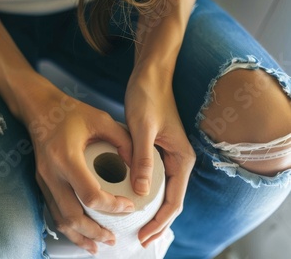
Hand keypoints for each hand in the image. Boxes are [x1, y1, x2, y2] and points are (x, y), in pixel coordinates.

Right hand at [17, 80, 135, 253]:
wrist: (39, 108)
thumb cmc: (70, 112)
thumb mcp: (101, 120)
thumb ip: (123, 141)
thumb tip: (139, 169)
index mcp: (66, 158)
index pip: (90, 194)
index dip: (112, 206)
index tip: (129, 206)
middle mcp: (52, 173)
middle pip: (72, 215)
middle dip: (95, 232)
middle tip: (113, 239)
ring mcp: (44, 180)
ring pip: (60, 219)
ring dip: (80, 236)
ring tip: (98, 245)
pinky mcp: (42, 182)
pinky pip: (53, 212)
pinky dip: (68, 227)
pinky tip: (81, 234)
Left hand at [124, 69, 195, 246]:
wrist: (150, 75)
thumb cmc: (148, 97)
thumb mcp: (143, 128)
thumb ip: (143, 159)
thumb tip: (141, 191)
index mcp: (182, 158)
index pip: (175, 200)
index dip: (160, 221)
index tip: (145, 236)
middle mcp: (179, 160)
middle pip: (171, 200)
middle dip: (157, 222)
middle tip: (140, 239)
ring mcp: (169, 156)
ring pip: (163, 192)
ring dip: (152, 211)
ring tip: (135, 226)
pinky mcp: (157, 151)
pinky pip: (155, 179)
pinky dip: (145, 194)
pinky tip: (131, 200)